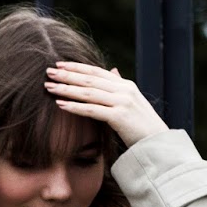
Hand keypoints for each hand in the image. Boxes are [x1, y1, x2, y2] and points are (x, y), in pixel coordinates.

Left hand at [44, 61, 169, 147]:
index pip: (97, 71)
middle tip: (48, 71)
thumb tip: (113, 71)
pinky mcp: (119, 116)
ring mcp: (122, 102)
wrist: (157, 143)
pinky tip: (60, 104)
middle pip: (90, 79)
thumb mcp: (131, 102)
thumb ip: (119, 87)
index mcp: (125, 85)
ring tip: (49, 86)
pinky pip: (92, 110)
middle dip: (67, 74)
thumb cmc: (141, 126)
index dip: (77, 67)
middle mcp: (124, 90)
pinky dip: (75, 106)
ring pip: (89, 92)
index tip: (59, 64)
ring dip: (67, 88)